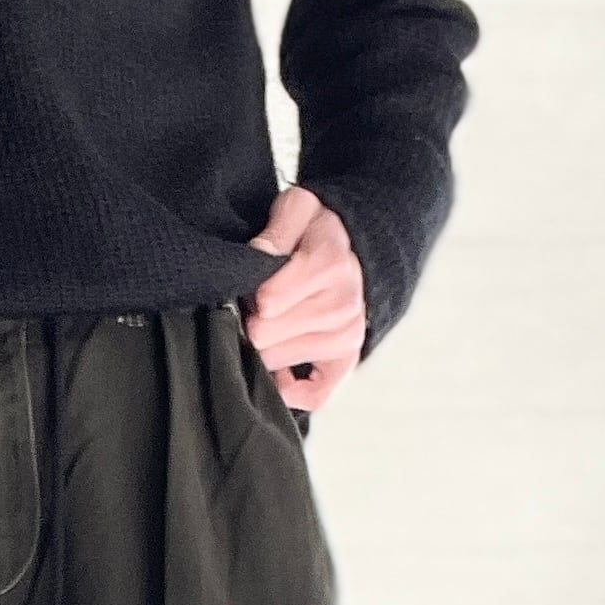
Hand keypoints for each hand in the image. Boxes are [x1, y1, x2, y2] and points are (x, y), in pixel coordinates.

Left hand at [245, 187, 365, 413]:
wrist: (355, 252)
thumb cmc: (315, 233)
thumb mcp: (298, 209)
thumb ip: (278, 227)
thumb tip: (260, 255)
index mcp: (329, 265)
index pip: (267, 303)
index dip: (249, 295)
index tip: (251, 286)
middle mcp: (342, 307)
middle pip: (265, 336)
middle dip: (252, 321)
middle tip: (256, 308)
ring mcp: (346, 339)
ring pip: (276, 362)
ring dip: (265, 347)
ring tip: (272, 323)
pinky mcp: (346, 363)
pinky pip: (313, 396)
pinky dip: (289, 389)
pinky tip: (279, 369)